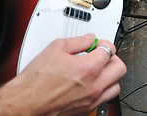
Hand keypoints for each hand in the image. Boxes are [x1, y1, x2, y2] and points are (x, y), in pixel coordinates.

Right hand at [3, 34, 125, 114]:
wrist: (26, 103)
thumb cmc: (37, 80)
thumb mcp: (56, 48)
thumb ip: (78, 41)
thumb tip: (89, 38)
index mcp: (89, 68)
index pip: (110, 51)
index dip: (104, 43)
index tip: (98, 43)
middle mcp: (94, 86)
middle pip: (119, 68)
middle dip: (112, 58)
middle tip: (102, 55)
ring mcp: (92, 100)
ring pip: (116, 86)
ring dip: (110, 75)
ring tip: (99, 70)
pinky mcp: (87, 110)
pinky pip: (105, 99)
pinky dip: (103, 89)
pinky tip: (92, 83)